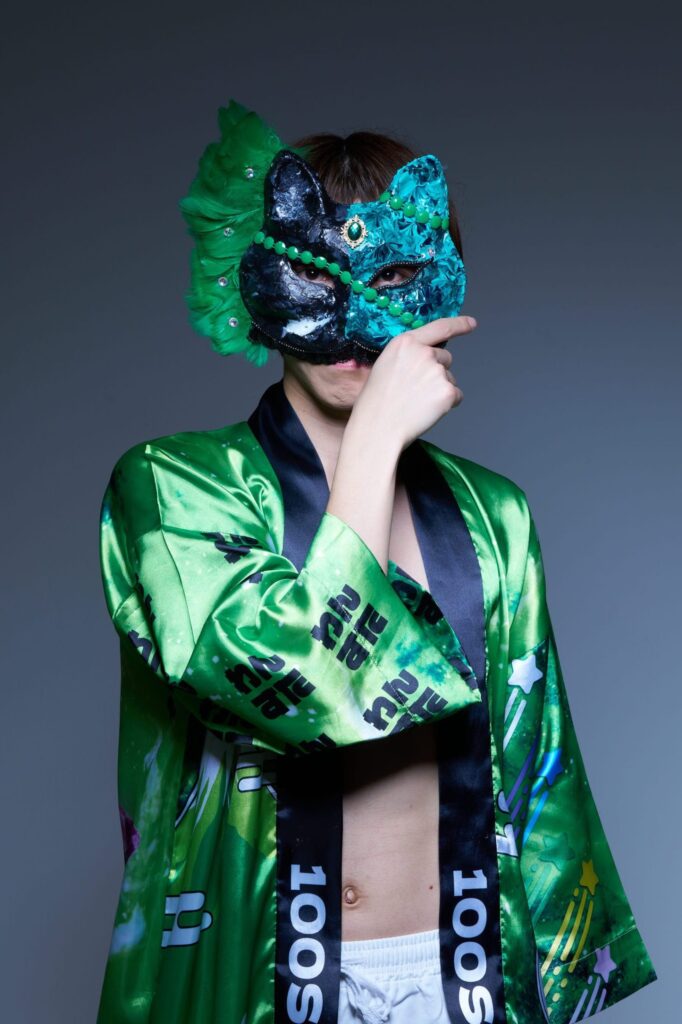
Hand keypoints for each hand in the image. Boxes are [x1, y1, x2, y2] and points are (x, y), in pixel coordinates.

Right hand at [349, 316, 475, 450]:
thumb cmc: (376, 402)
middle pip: (445, 358)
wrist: (377, 428)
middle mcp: (424, 352)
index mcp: (405, 342)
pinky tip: (426, 411)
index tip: (472, 323)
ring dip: (440, 389)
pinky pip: (456, 396)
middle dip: (437, 372)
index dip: (459, 324)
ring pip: (450, 377)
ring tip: (416, 403)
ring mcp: (437, 371)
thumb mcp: (385, 365)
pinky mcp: (447, 391)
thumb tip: (428, 358)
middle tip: (414, 391)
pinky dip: (446, 405)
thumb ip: (408, 356)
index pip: (440, 327)